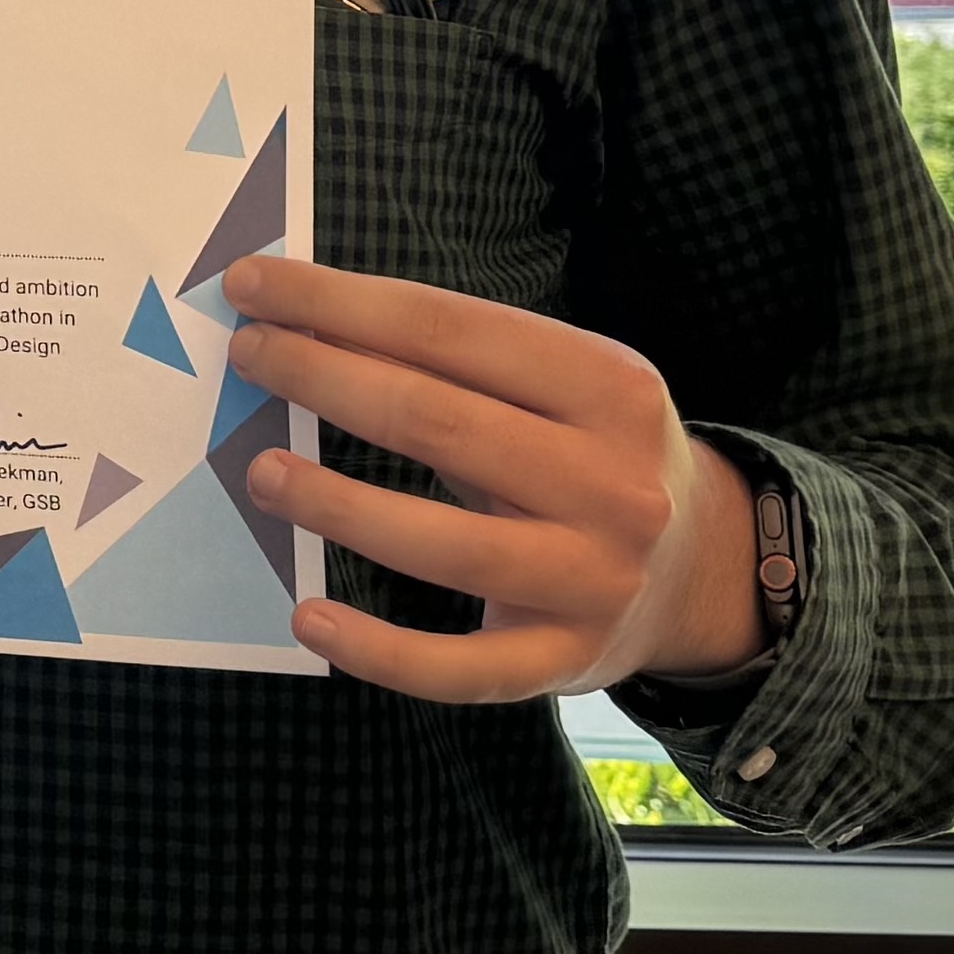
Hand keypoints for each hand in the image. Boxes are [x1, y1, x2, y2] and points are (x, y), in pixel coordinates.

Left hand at [221, 253, 766, 701]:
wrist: (704, 570)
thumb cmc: (591, 451)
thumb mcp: (560, 384)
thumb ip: (454, 359)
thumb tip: (303, 323)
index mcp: (609, 386)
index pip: (448, 329)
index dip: (339, 303)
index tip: (253, 285)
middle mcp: (612, 482)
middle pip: (437, 421)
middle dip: (323, 378)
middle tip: (250, 357)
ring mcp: (594, 577)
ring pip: (444, 543)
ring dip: (337, 504)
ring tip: (262, 472)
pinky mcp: (567, 658)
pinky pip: (460, 669)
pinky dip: (378, 650)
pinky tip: (310, 615)